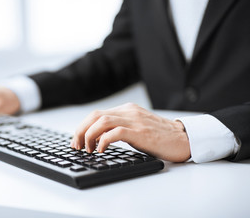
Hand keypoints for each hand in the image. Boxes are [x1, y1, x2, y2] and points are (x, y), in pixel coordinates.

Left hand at [71, 103, 190, 161]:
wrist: (184, 139)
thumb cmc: (160, 137)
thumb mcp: (137, 127)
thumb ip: (120, 128)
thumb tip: (98, 139)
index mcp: (126, 110)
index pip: (96, 114)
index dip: (82, 127)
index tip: (77, 141)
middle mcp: (128, 112)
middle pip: (95, 115)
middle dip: (81, 131)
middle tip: (77, 146)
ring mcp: (134, 120)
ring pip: (102, 121)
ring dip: (89, 136)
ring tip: (87, 150)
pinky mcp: (140, 132)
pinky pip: (115, 132)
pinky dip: (103, 140)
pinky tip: (101, 150)